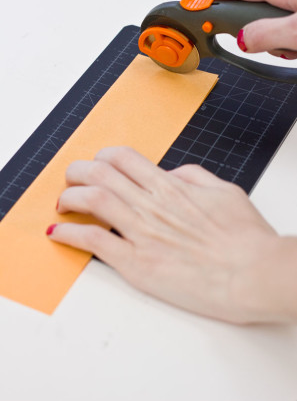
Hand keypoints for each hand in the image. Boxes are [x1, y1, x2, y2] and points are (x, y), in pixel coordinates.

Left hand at [46, 147, 296, 323]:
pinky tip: (57, 232)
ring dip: (69, 198)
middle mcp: (151, 205)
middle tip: (72, 178)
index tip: (97, 163)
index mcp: (171, 186)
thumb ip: (194, 176)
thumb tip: (172, 172)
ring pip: (92, 201)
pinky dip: (70, 234)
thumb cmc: (246, 237)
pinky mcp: (136, 263)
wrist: (255, 274)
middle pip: (100, 175)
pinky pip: (93, 242)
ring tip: (63, 202)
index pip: (123, 159)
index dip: (103, 157)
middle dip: (78, 172)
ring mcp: (141, 233)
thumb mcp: (225, 192)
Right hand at [203, 0, 296, 58]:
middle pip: (252, 3)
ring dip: (272, 38)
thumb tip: (242, 39)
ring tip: (286, 49)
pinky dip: (286, 37)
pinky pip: (287, 19)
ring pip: (270, 15)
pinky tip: (295, 46)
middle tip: (243, 45)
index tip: (198, 9)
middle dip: (245, 27)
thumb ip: (266, 35)